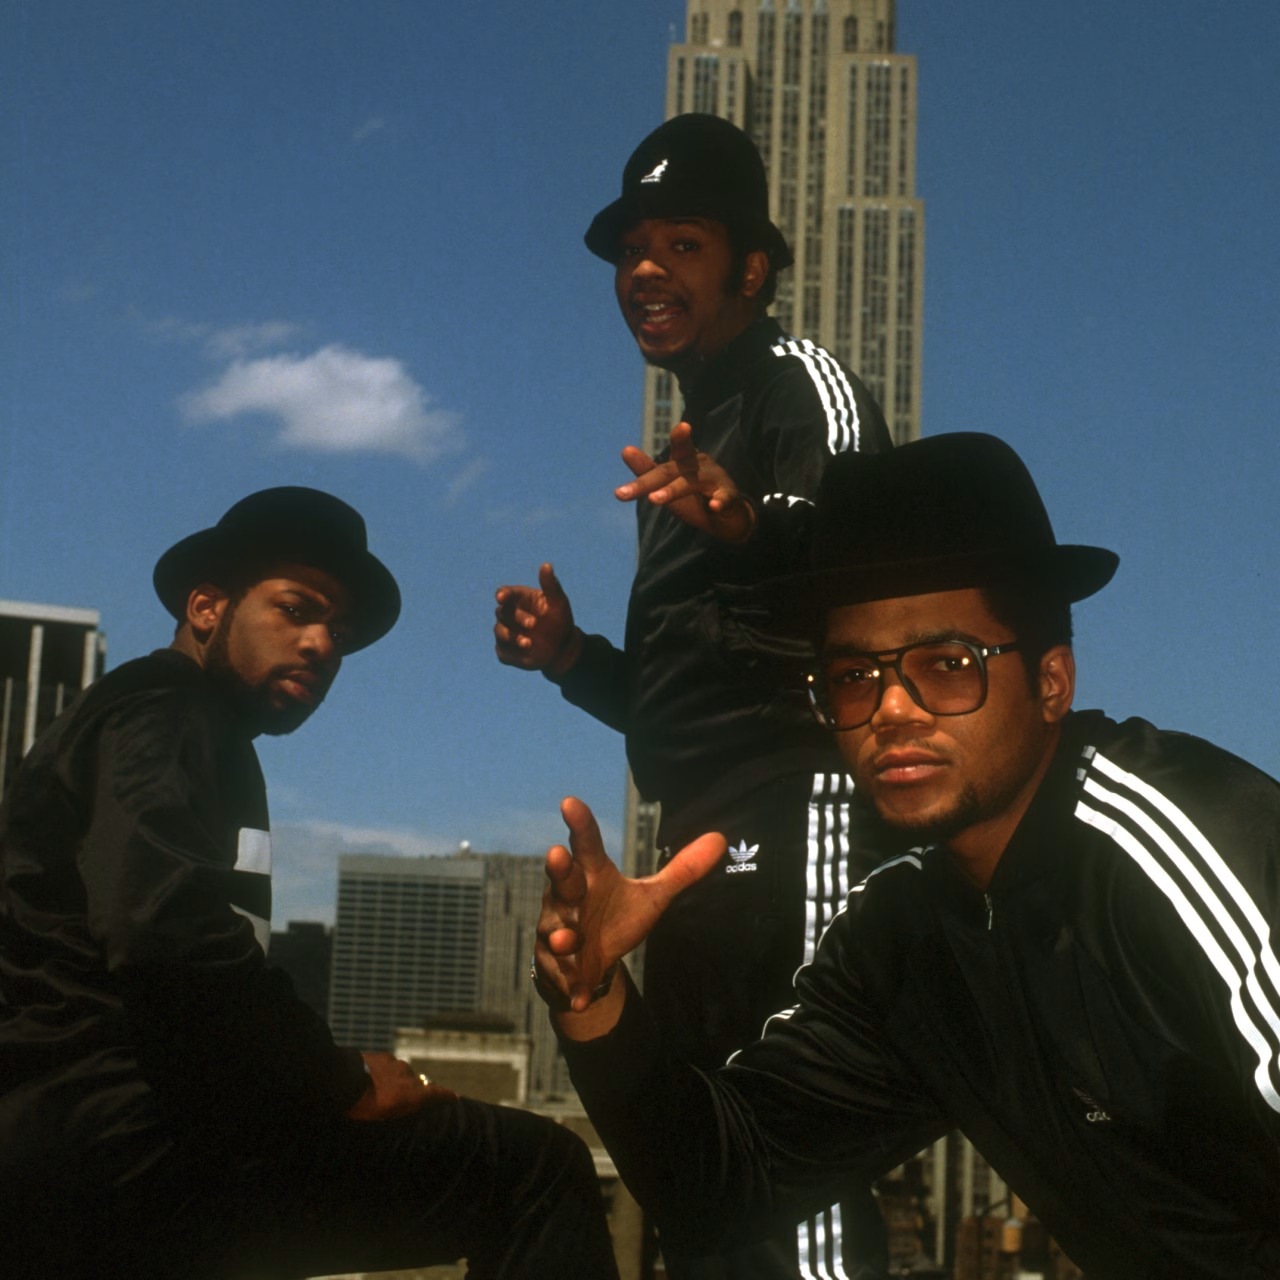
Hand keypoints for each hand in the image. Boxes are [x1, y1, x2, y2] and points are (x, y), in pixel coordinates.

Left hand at [345, 1052, 457, 1120]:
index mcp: (412, 1093)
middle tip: (395, 1102)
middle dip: (409, 1091)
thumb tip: (416, 1103)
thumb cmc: (364, 1105)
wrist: (343, 1079)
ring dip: (394, 1081)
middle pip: (415, 1084)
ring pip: (400, 1073)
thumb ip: (403, 1108)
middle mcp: (409, 1076)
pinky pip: (387, 1065)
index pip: (436, 1094)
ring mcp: (396, 1064)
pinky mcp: (382, 1056)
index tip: (455, 1097)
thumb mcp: (386, 1115)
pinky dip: (383, 1072)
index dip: (446, 1096)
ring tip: (377, 1091)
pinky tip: (370, 1079)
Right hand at [493, 563, 581, 675]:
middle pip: (502, 612)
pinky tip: (525, 654)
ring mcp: (506, 633)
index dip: (502, 595)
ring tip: (529, 643)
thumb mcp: (558, 603)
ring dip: (512, 637)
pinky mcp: (506, 651)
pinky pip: (503, 651)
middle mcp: (509, 615)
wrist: (563, 649)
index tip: (502, 597)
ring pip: (500, 632)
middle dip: (516, 618)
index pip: (505, 594)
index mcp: (519, 600)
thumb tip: (546, 565)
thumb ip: (551, 585)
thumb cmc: (559, 622)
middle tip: (533, 624)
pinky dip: (512, 653)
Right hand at [535, 797, 724, 1033]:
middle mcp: (569, 898)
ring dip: (561, 935)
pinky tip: (580, 996)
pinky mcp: (558, 966)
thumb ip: (682, 870)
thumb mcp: (651, 895)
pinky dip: (571, 985)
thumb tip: (720, 838)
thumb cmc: (615, 916)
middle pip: (561, 879)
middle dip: (558, 869)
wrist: (586, 962)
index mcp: (591, 874)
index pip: (585, 844)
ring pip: (556, 929)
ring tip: (568, 940)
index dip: (579, 823)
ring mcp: (559, 931)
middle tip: (556, 853)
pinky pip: (562, 974)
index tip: (570, 802)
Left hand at [614, 421, 755, 542]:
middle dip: (645, 483)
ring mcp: (715, 481)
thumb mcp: (669, 482)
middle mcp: (699, 466)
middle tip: (620, 493)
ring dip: (673, 490)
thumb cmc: (694, 493)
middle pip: (670, 472)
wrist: (728, 515)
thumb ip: (647, 469)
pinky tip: (714, 507)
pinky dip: (720, 502)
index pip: (677, 449)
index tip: (683, 427)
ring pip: (692, 483)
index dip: (680, 438)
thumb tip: (625, 450)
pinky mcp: (729, 498)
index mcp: (685, 460)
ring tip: (653, 499)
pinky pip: (725, 499)